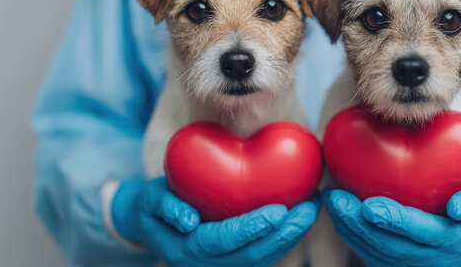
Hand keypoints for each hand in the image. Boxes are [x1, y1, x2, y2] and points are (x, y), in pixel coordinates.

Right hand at [112, 177, 318, 265]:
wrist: (148, 224)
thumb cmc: (152, 205)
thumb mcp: (150, 200)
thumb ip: (167, 206)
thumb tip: (189, 220)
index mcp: (186, 251)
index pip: (224, 241)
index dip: (251, 228)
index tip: (278, 210)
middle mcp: (205, 266)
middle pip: (252, 256)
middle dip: (284, 234)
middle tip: (308, 208)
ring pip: (263, 260)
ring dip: (290, 237)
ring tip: (311, 210)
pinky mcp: (233, 263)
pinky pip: (263, 257)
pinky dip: (283, 240)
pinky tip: (300, 219)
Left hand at [324, 173, 460, 266]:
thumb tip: (458, 206)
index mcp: (458, 244)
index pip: (424, 235)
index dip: (396, 221)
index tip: (370, 204)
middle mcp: (436, 262)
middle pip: (391, 247)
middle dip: (360, 224)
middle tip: (337, 198)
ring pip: (377, 253)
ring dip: (350, 229)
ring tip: (332, 200)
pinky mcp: (403, 265)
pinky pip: (373, 253)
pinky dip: (353, 234)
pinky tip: (339, 211)